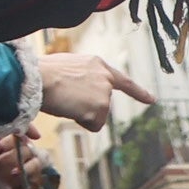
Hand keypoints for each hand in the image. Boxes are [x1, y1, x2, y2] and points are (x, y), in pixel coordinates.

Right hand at [35, 49, 150, 125]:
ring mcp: (104, 93)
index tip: (151, 100)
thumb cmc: (40, 72)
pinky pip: (92, 125)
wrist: (36, 77)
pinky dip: (80, 121)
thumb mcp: (63, 67)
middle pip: (102, 104)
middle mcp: (105, 77)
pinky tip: (68, 107)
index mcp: (96, 64)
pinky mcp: (100, 108)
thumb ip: (77, 79)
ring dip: (79, 112)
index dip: (138, 92)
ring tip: (63, 99)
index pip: (122, 80)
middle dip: (89, 107)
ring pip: (95, 115)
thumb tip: (62, 105)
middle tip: (69, 99)